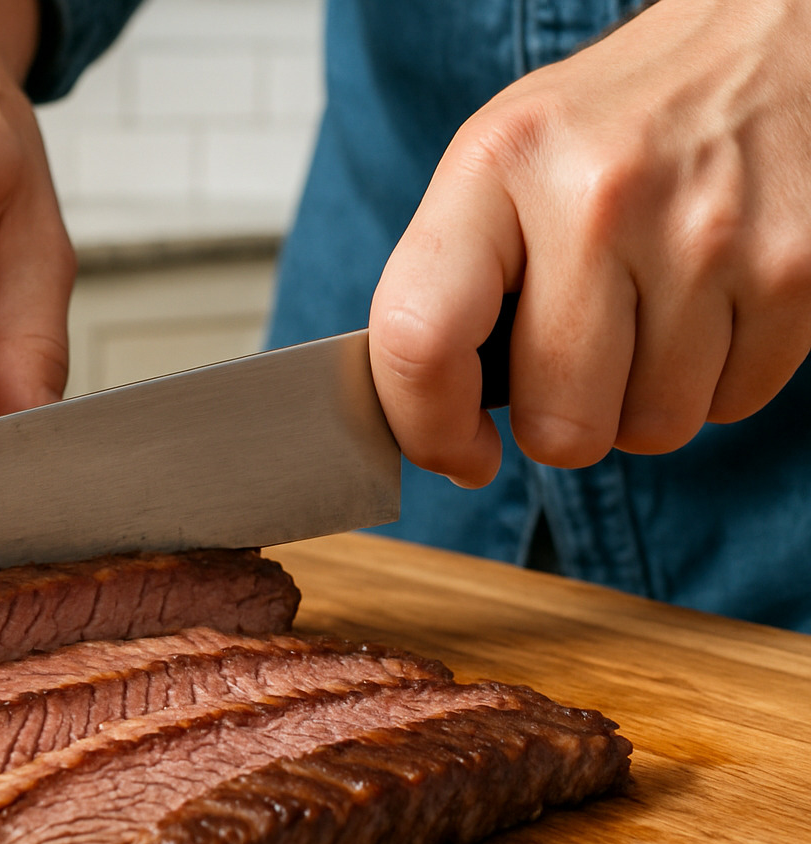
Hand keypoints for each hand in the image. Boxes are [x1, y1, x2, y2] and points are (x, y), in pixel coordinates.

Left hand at [369, 0, 810, 486]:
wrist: (768, 39)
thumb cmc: (612, 125)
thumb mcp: (503, 166)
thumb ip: (450, 284)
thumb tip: (432, 425)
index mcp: (500, 164)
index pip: (420, 338)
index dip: (427, 428)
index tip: (457, 452)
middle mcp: (601, 195)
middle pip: (560, 424)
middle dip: (565, 417)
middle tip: (579, 355)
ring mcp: (710, 233)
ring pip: (654, 429)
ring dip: (646, 398)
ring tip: (652, 308)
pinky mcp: (799, 269)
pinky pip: (735, 404)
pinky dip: (718, 378)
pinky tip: (710, 301)